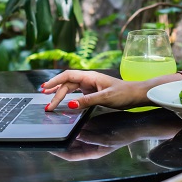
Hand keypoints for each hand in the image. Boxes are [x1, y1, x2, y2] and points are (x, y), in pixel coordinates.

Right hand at [41, 70, 181, 110]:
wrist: (137, 95)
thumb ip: (86, 101)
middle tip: (46, 104)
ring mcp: (91, 85)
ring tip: (49, 99)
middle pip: (67, 84)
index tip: (44, 89)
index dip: (54, 82)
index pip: (68, 76)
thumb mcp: (105, 98)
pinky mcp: (94, 92)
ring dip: (60, 94)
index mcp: (90, 76)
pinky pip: (77, 93)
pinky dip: (68, 97)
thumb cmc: (124, 94)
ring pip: (71, 88)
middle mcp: (89, 79)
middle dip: (55, 93)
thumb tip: (69, 104)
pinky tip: (63, 100)